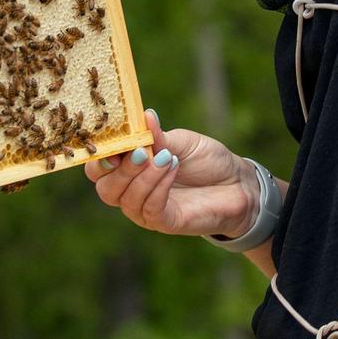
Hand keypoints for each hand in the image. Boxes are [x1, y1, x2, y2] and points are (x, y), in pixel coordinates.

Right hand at [84, 109, 258, 238]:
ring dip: (144, 177)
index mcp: (129, 169)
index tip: (112, 143)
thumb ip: (158, 136)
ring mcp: (147, 210)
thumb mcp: (181, 142)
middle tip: (141, 152)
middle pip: (106, 189)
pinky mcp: (166, 222)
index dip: (98, 157)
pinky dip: (158, 187)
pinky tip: (172, 168)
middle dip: (119, 169)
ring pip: (127, 200)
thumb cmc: (206, 161)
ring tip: (166, 157)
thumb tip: (143, 116)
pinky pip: (151, 210)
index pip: (99, 168)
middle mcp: (132, 192)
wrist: (238, 183)